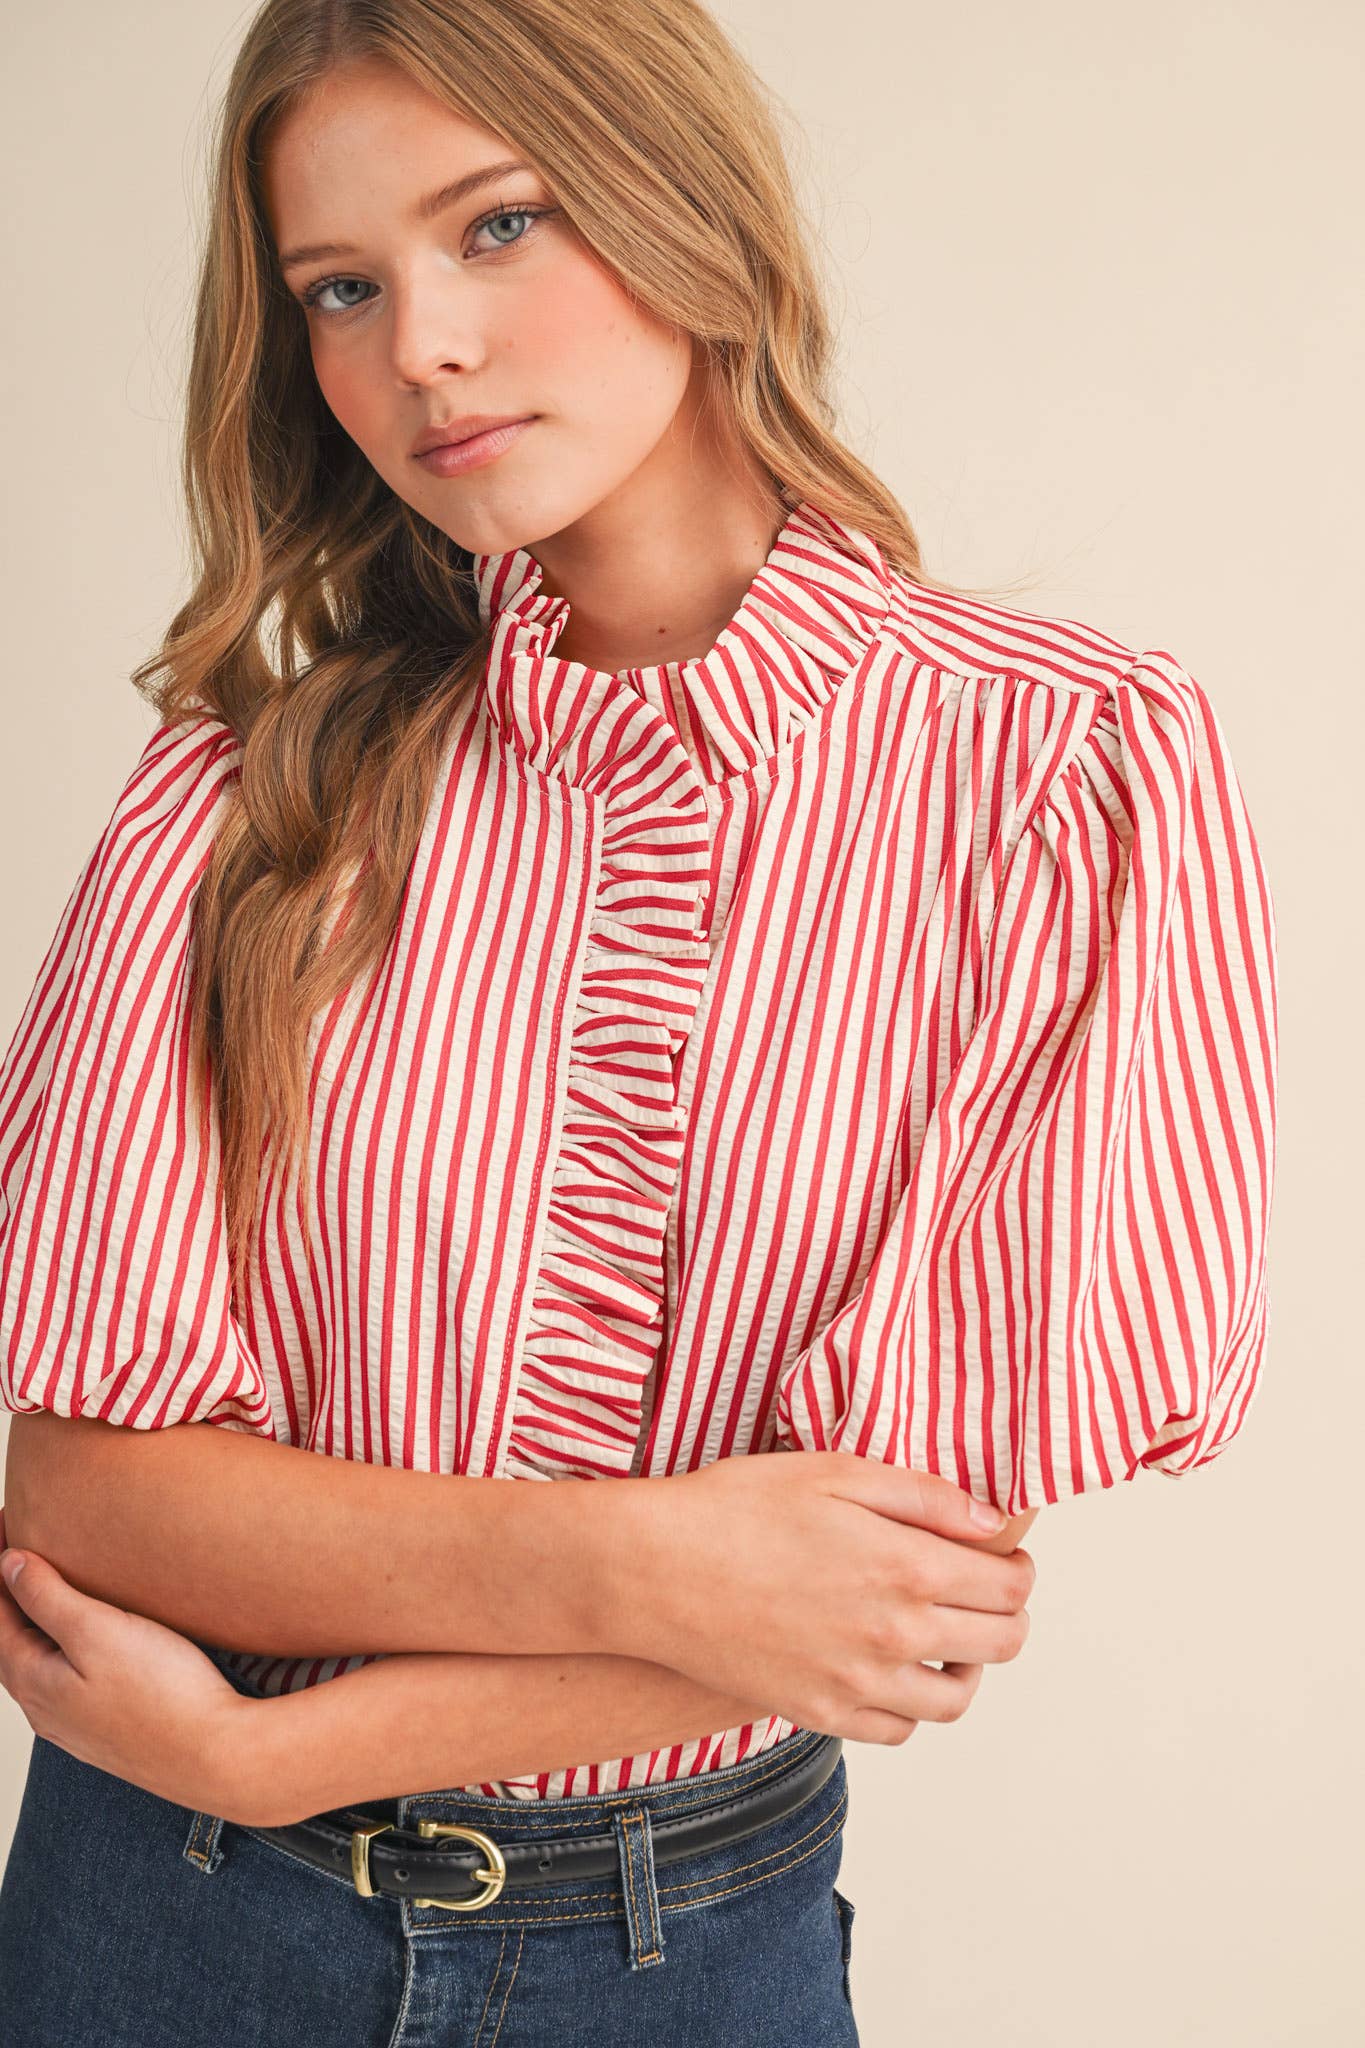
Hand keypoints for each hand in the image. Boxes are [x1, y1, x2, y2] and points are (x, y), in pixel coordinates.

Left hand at [0, 1505, 258, 1821]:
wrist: (216, 1756)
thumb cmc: (162, 1692)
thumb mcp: (99, 1631)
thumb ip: (48, 1597)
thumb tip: (10, 1564)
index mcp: (33, 1680)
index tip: (6, 1520)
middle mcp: (44, 1708)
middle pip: (8, 1641)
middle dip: (7, 1593)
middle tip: (17, 1545)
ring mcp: (75, 1724)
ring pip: (35, 1664)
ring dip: (31, 1622)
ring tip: (47, 1585)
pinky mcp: (105, 1731)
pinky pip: (62, 1681)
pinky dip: (56, 1646)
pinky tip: (83, 1640)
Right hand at [625, 1453, 1034, 1744]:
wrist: (654, 1570)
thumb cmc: (737, 1507)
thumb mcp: (835, 1472)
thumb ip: (924, 1497)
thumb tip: (992, 1524)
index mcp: (907, 1566)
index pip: (1008, 1587)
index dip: (1018, 1569)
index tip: (1005, 1557)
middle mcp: (894, 1633)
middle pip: (1000, 1644)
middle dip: (1008, 1615)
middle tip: (989, 1593)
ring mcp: (858, 1682)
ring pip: (956, 1700)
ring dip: (969, 1667)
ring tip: (949, 1638)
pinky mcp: (820, 1712)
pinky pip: (898, 1729)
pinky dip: (912, 1705)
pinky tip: (895, 1669)